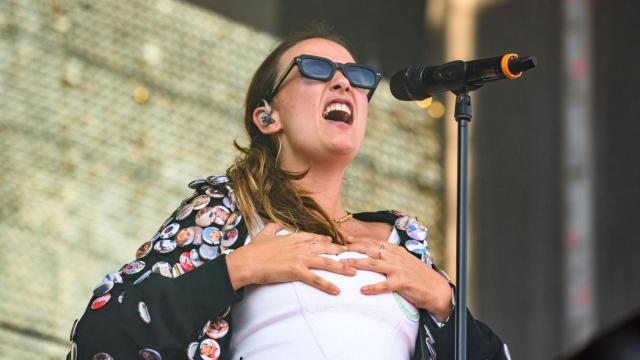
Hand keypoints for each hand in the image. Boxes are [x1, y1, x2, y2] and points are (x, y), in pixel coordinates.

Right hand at [226, 223, 355, 294]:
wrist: (247, 261)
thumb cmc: (253, 250)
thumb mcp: (264, 233)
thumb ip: (272, 227)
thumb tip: (274, 222)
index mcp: (293, 237)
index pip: (314, 237)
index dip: (325, 240)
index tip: (333, 242)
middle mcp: (300, 246)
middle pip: (325, 248)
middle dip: (339, 251)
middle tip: (351, 254)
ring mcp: (300, 258)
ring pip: (326, 262)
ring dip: (341, 267)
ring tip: (354, 272)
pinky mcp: (297, 271)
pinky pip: (316, 279)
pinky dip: (328, 285)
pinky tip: (337, 291)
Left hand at [341, 236, 452, 321]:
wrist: (437, 289)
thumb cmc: (419, 276)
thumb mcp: (404, 262)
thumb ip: (391, 257)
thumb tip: (375, 255)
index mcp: (396, 251)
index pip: (374, 242)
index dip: (359, 240)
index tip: (345, 239)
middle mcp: (396, 257)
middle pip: (370, 249)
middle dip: (353, 248)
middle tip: (338, 250)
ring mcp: (399, 269)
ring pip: (374, 264)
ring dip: (357, 263)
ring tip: (344, 265)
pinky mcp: (402, 282)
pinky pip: (385, 285)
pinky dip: (373, 287)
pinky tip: (362, 290)